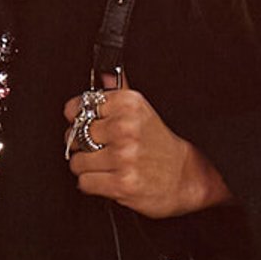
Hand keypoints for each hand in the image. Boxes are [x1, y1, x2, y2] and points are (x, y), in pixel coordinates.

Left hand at [63, 71, 232, 218]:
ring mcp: (123, 156)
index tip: (84, 124)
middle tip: (99, 149)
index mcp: (129, 104)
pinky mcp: (122, 183)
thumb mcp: (143, 111)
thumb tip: (103, 75)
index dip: (77, 118)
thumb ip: (119, 92)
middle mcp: (125, 127)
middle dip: (82, 145)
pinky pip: (85, 182)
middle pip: (75, 135)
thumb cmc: (160, 146)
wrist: (185, 177)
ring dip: (87, 168)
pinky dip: (92, 184)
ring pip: (77, 162)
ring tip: (105, 165)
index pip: (79, 107)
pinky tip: (108, 178)